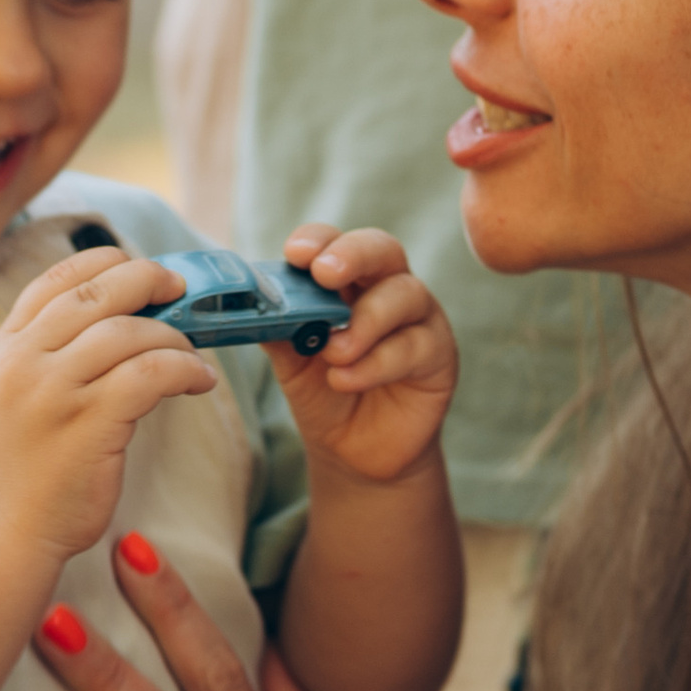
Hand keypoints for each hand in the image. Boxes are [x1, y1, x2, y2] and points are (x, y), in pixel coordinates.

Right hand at [0, 241, 221, 573]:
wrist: (1, 536)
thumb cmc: (22, 469)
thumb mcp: (17, 395)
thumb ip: (52, 352)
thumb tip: (124, 314)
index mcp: (7, 347)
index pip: (58, 278)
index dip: (108, 261)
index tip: (141, 268)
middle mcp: (25, 360)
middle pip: (99, 291)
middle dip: (148, 280)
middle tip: (180, 290)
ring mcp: (55, 391)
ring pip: (130, 331)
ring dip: (175, 334)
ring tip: (193, 354)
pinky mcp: (90, 424)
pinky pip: (152, 373)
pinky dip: (186, 368)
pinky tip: (199, 381)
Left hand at [269, 223, 454, 485]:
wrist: (354, 451)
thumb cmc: (324, 392)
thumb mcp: (291, 360)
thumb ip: (279, 328)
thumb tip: (251, 304)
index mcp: (347, 280)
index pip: (335, 242)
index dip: (317, 240)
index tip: (294, 254)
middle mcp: (386, 288)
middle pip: (381, 249)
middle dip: (352, 255)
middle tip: (324, 274)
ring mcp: (419, 318)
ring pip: (404, 294)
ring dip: (363, 322)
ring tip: (333, 353)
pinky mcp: (439, 355)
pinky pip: (414, 345)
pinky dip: (375, 363)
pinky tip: (346, 380)